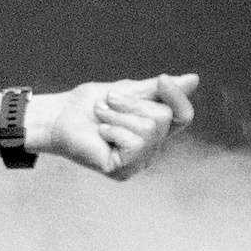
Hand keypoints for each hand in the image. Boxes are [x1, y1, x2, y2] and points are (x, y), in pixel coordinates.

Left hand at [27, 73, 199, 177]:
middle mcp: (150, 148)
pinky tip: (101, 134)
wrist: (57, 116)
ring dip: (118, 116)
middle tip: (107, 105)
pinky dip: (115, 130)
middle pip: (163, 118)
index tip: (162, 79)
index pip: (183, 116)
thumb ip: (157, 91)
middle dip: (131, 104)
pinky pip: (136, 143)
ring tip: (101, 118)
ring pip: (150, 128)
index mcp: (154, 130)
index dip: (177, 97)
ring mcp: (138, 162)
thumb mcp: (127, 91)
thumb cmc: (88, 105)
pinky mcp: (124, 171)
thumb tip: (193, 79)